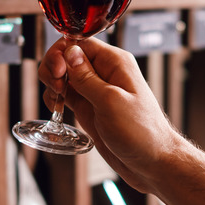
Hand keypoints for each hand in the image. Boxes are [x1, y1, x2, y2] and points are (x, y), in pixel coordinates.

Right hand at [38, 37, 183, 193]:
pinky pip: (66, 94)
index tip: (58, 71)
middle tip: (55, 85)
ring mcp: (95, 91)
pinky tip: (56, 107)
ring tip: (56, 97)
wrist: (151, 162)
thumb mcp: (111, 102)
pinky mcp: (89, 107)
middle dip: (54, 66)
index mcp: (115, 63)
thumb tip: (70, 52)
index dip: (63, 52)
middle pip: (68, 56)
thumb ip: (87, 77)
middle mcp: (105, 73)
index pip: (81, 43)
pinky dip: (55, 97)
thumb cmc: (142, 133)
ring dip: (52, 82)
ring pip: (64, 74)